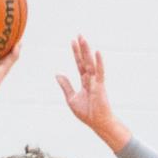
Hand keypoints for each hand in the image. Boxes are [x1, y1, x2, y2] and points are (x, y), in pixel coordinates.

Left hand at [55, 35, 129, 151]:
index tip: (73, 42)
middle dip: (81, 48)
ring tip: (83, 39)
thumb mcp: (71, 98)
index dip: (76, 53)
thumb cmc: (86, 112)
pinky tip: (97, 52)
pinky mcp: (100, 86)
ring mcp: (96, 81)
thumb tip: (57, 74)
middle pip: (85, 60)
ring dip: (87, 51)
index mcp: (84, 81)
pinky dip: (99, 62)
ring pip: (91, 63)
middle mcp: (91, 79)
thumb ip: (65, 85)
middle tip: (78, 35)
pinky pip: (100, 72)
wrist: (97, 122)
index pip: (79, 64)